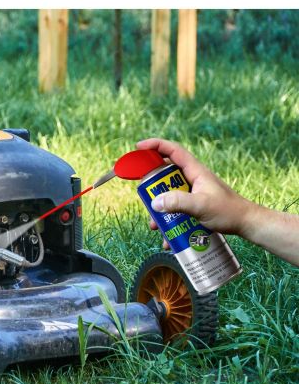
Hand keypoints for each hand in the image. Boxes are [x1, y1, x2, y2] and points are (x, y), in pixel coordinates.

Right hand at [136, 138, 254, 238]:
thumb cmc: (228, 211)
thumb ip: (178, 202)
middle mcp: (191, 178)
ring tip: (155, 224)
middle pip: (165, 174)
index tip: (138, 147)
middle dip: (151, 185)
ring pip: (167, 194)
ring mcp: (191, 192)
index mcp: (194, 171)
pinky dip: (168, 221)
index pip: (172, 151)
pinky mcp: (192, 205)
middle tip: (142, 194)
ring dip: (159, 209)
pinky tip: (167, 237)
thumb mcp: (200, 205)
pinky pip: (174, 209)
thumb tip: (154, 203)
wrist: (245, 223)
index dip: (155, 146)